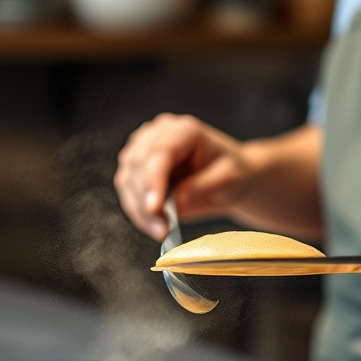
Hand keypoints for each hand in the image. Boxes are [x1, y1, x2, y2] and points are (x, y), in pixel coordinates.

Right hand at [114, 114, 251, 239]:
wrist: (229, 177)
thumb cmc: (233, 172)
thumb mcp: (228, 179)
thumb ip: (202, 187)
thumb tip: (175, 203)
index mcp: (184, 130)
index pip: (159, 151)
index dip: (153, 180)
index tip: (155, 208)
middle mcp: (159, 133)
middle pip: (138, 164)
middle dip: (145, 201)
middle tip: (162, 229)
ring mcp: (144, 147)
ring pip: (127, 179)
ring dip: (139, 210)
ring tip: (161, 230)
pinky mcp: (137, 165)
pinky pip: (127, 190)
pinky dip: (138, 211)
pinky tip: (155, 225)